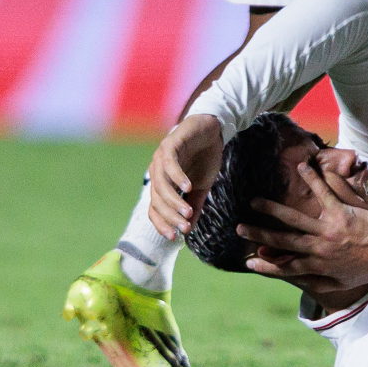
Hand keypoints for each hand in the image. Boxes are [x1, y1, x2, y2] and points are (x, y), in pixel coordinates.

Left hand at [147, 114, 224, 239]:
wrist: (212, 129)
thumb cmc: (205, 157)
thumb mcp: (202, 185)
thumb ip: (194, 204)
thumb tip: (189, 228)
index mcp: (161, 183)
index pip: (155, 209)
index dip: (162, 224)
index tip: (175, 237)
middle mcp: (156, 173)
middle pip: (157, 200)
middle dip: (170, 216)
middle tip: (184, 226)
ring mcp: (161, 159)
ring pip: (162, 186)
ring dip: (174, 201)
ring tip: (187, 212)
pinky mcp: (170, 145)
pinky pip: (170, 165)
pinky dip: (178, 177)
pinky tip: (189, 187)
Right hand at [241, 154, 367, 301]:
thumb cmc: (367, 269)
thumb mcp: (340, 284)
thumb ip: (317, 282)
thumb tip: (298, 280)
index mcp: (317, 265)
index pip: (284, 266)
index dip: (265, 265)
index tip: (248, 261)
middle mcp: (318, 247)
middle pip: (282, 241)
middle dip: (259, 234)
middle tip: (239, 227)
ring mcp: (329, 228)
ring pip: (295, 218)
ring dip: (273, 210)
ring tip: (255, 201)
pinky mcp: (342, 212)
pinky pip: (324, 193)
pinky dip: (313, 180)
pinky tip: (301, 168)